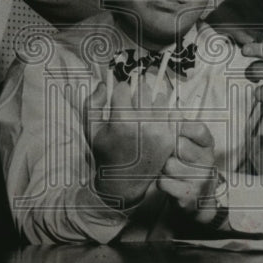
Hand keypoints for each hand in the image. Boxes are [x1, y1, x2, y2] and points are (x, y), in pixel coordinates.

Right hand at [86, 72, 177, 207]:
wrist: (124, 180)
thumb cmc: (105, 152)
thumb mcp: (90, 129)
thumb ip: (92, 102)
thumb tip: (104, 83)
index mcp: (122, 121)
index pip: (124, 87)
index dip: (119, 91)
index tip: (118, 98)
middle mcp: (143, 124)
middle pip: (143, 89)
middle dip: (136, 92)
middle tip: (131, 102)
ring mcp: (160, 131)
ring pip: (160, 98)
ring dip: (152, 101)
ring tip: (143, 111)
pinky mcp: (170, 137)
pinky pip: (171, 113)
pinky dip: (164, 113)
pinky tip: (154, 120)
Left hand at [157, 121, 219, 222]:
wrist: (199, 198)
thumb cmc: (189, 164)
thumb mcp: (191, 144)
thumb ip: (181, 127)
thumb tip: (169, 113)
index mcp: (208, 146)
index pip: (198, 129)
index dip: (181, 127)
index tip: (172, 130)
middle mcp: (208, 163)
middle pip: (179, 145)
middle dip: (168, 149)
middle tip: (168, 153)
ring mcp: (200, 181)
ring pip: (169, 165)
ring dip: (162, 166)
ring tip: (168, 169)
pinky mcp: (188, 197)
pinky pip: (163, 182)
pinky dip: (161, 181)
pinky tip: (168, 181)